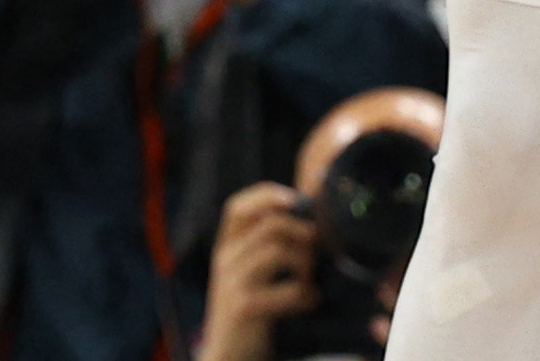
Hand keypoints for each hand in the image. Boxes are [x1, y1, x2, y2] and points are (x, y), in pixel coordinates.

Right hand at [195, 185, 316, 360]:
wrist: (226, 356)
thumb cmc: (246, 315)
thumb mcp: (245, 277)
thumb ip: (260, 251)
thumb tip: (303, 223)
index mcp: (224, 249)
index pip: (237, 207)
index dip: (266, 195)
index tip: (296, 200)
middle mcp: (224, 260)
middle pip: (270, 225)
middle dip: (302, 234)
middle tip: (316, 252)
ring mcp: (233, 282)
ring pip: (279, 250)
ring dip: (306, 264)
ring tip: (310, 280)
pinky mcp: (246, 306)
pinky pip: (288, 289)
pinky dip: (307, 294)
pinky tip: (308, 302)